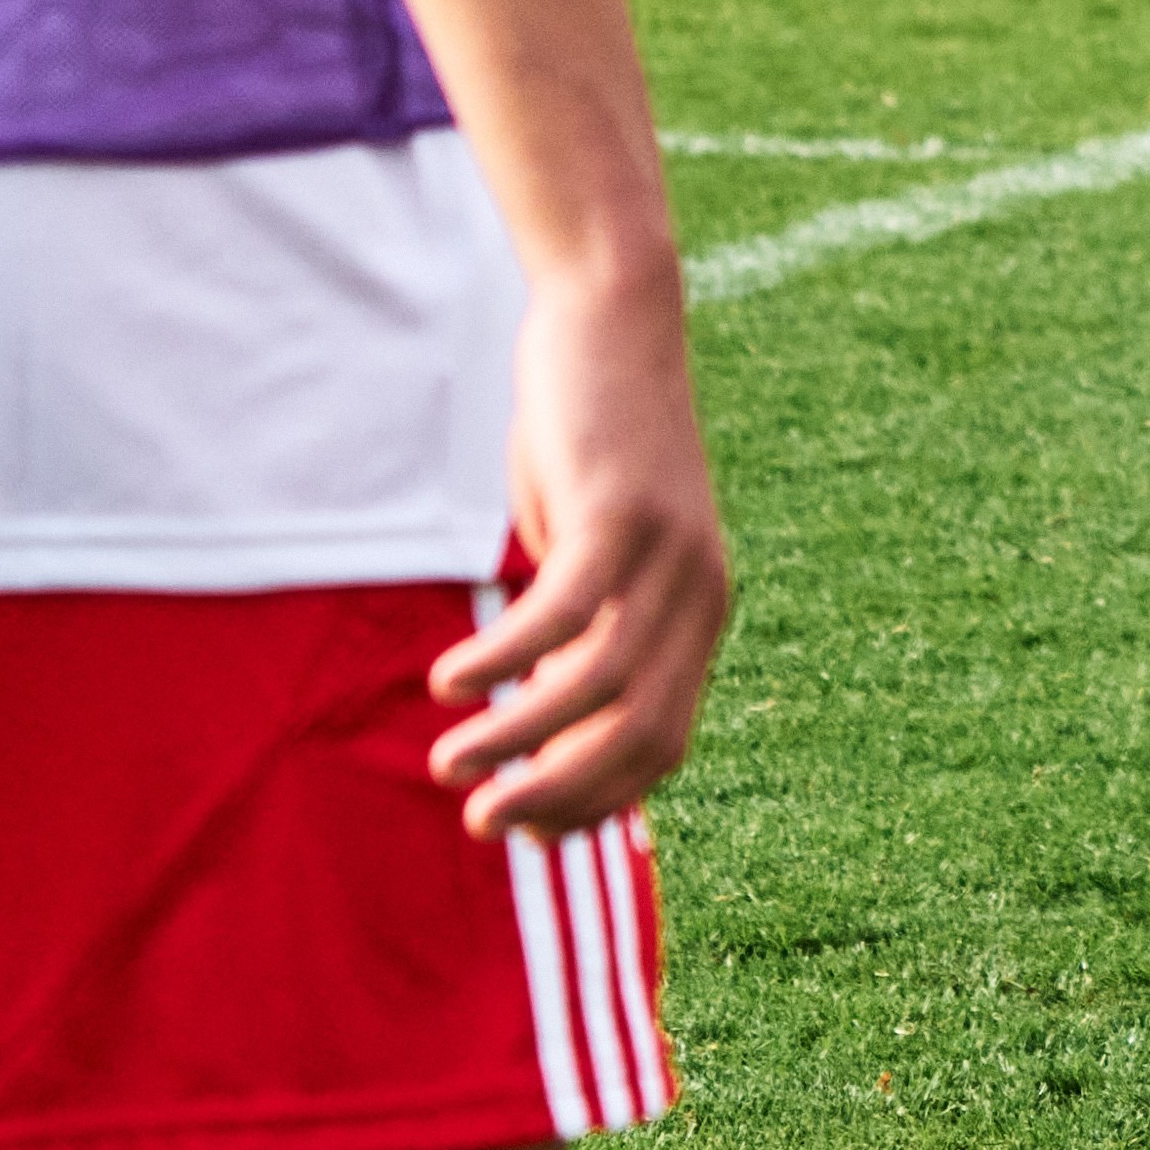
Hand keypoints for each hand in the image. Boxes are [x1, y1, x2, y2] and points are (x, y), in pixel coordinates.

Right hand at [424, 296, 726, 836]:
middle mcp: (698, 594)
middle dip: (559, 795)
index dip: (596, 800)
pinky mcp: (618, 513)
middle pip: (640, 734)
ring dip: (519, 740)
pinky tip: (450, 682)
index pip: (662, 745)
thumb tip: (541, 718)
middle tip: (483, 825)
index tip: (529, 832)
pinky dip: (505, 660)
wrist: (613, 318)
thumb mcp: (593, 550)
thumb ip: (585, 629)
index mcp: (698, 614)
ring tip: (452, 764)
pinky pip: (563, 614)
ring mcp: (665, 555)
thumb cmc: (589, 443)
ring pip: (598, 687)